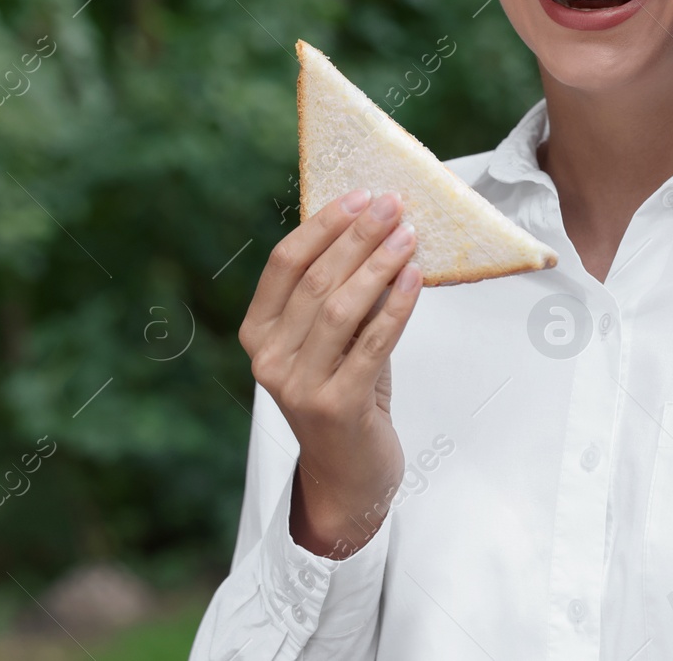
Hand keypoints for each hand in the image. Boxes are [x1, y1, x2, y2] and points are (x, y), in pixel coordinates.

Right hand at [238, 188, 421, 558]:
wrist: (348, 477)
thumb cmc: (345, 395)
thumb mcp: (332, 341)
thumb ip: (338, 293)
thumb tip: (374, 227)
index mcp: (257, 334)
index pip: (284, 265)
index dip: (322, 226)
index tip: (359, 195)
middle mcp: (268, 359)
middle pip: (316, 281)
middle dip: (358, 237)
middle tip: (393, 205)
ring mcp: (298, 386)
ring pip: (340, 308)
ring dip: (378, 265)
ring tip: (408, 235)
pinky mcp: (335, 407)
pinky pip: (372, 344)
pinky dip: (396, 306)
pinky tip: (415, 278)